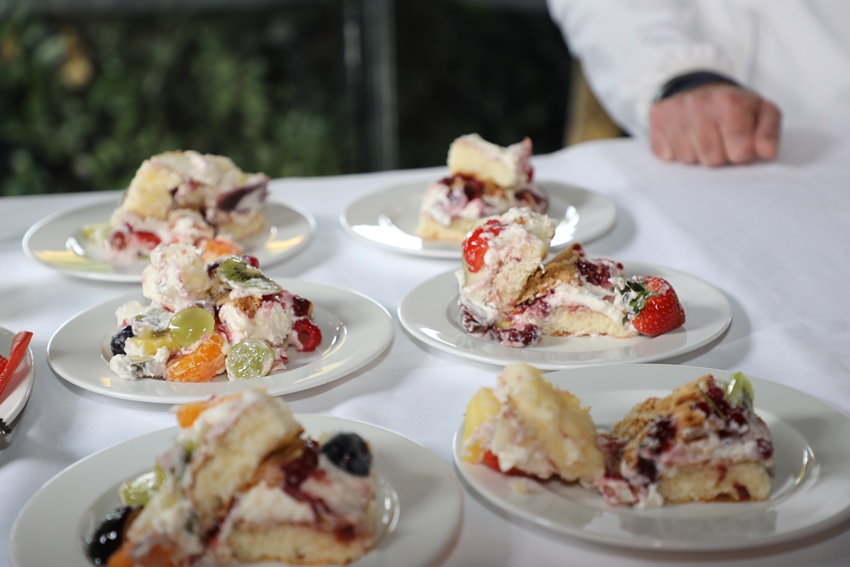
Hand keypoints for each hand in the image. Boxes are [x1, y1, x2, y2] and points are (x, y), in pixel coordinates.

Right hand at [648, 83, 781, 165]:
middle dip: (719, 156)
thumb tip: (767, 152)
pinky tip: (684, 138)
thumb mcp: (761, 111)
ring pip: (688, 160)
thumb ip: (769, 132)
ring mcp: (675, 114)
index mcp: (729, 103)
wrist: (698, 88)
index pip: (740, 153)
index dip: (742, 153)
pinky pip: (668, 156)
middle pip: (712, 160)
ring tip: (702, 138)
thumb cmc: (732, 106)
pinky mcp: (657, 121)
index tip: (740, 142)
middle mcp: (699, 106)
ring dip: (697, 154)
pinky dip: (676, 152)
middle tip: (719, 140)